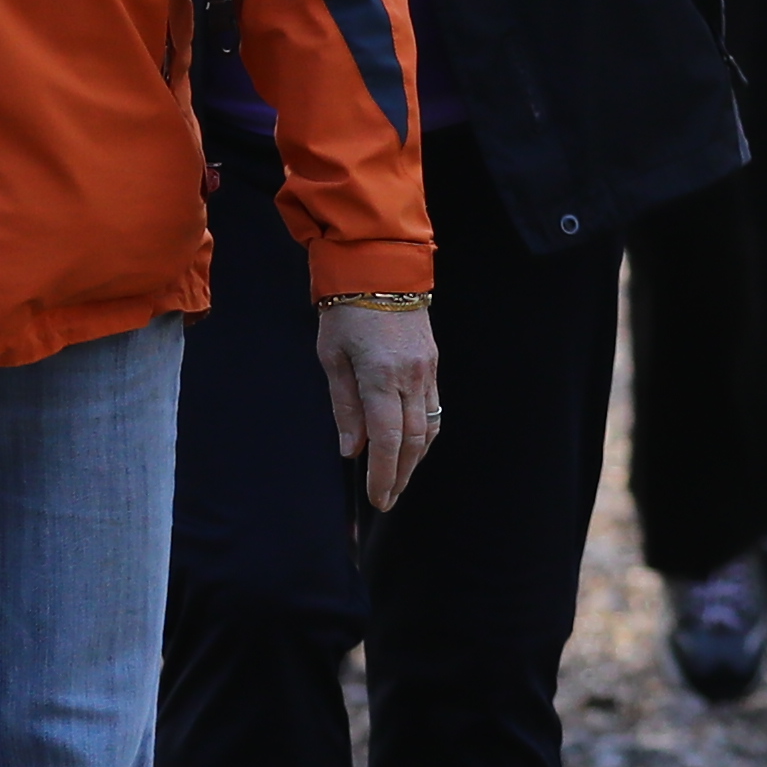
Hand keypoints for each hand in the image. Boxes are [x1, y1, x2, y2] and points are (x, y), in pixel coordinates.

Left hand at [318, 299, 441, 510]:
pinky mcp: (433, 364)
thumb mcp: (332, 356)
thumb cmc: (346, 310)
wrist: (380, 266)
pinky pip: (433, 409)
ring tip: (398, 481)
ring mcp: (427, 371)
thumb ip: (344, 406)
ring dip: (414, 461)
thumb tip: (351, 450)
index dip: (382, 474)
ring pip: (428, 429)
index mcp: (381, 375)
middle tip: (386, 500)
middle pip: (412, 441)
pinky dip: (424, 435)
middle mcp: (410, 377)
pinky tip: (412, 448)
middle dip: (399, 476)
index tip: (376, 498)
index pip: (387, 439)